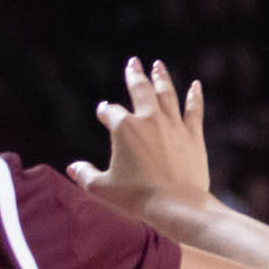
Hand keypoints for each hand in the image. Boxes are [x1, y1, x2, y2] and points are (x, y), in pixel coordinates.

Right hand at [68, 58, 210, 212]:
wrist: (176, 205)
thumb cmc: (136, 198)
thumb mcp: (103, 189)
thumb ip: (85, 175)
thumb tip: (73, 167)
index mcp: (124, 128)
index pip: (110, 112)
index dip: (104, 111)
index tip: (103, 112)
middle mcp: (148, 119)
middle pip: (140, 89)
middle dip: (134, 74)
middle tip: (133, 62)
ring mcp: (173, 125)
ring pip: (167, 93)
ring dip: (161, 77)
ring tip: (158, 65)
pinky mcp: (193, 135)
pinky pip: (194, 109)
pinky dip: (194, 96)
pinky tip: (196, 85)